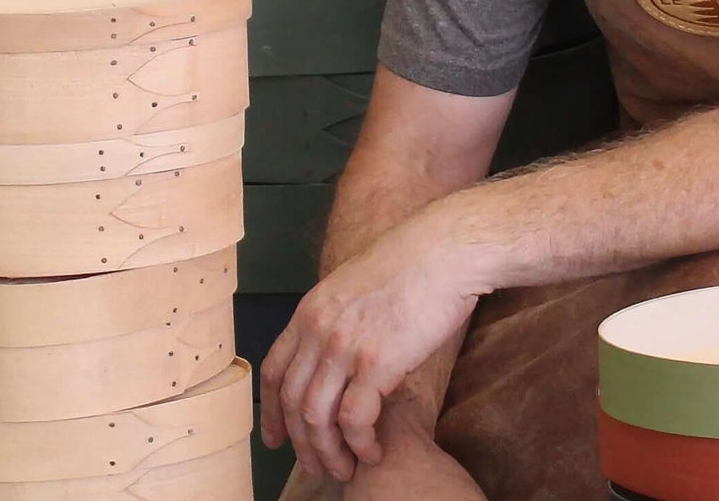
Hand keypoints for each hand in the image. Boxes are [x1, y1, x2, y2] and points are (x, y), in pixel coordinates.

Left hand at [260, 220, 485, 481]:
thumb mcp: (358, 285)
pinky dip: (360, 443)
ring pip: (318, 417)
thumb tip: (345, 351)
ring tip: (345, 468)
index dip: (272, 412)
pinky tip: (372, 451)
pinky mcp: (376, 362)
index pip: (274, 371)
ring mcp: (344, 347)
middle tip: (316, 467)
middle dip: (302, 443)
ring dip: (328, 451)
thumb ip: (342, 318)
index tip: (276, 438)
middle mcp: (319, 331)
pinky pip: (355, 419)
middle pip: (293, 401)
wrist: (446, 250)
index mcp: (310, 311)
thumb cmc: (415, 264)